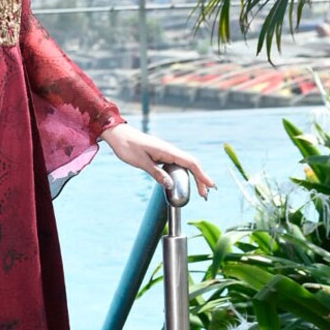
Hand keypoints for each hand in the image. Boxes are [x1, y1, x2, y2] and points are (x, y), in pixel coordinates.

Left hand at [99, 123, 215, 199]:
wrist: (118, 135)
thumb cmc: (127, 146)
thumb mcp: (141, 162)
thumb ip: (157, 173)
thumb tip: (171, 186)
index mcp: (167, 151)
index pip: (190, 163)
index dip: (202, 175)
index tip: (211, 185)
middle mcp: (169, 150)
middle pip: (191, 164)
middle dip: (200, 179)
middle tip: (205, 195)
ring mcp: (166, 152)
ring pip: (185, 165)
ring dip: (193, 177)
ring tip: (199, 190)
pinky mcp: (161, 155)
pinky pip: (176, 164)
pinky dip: (183, 173)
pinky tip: (182, 182)